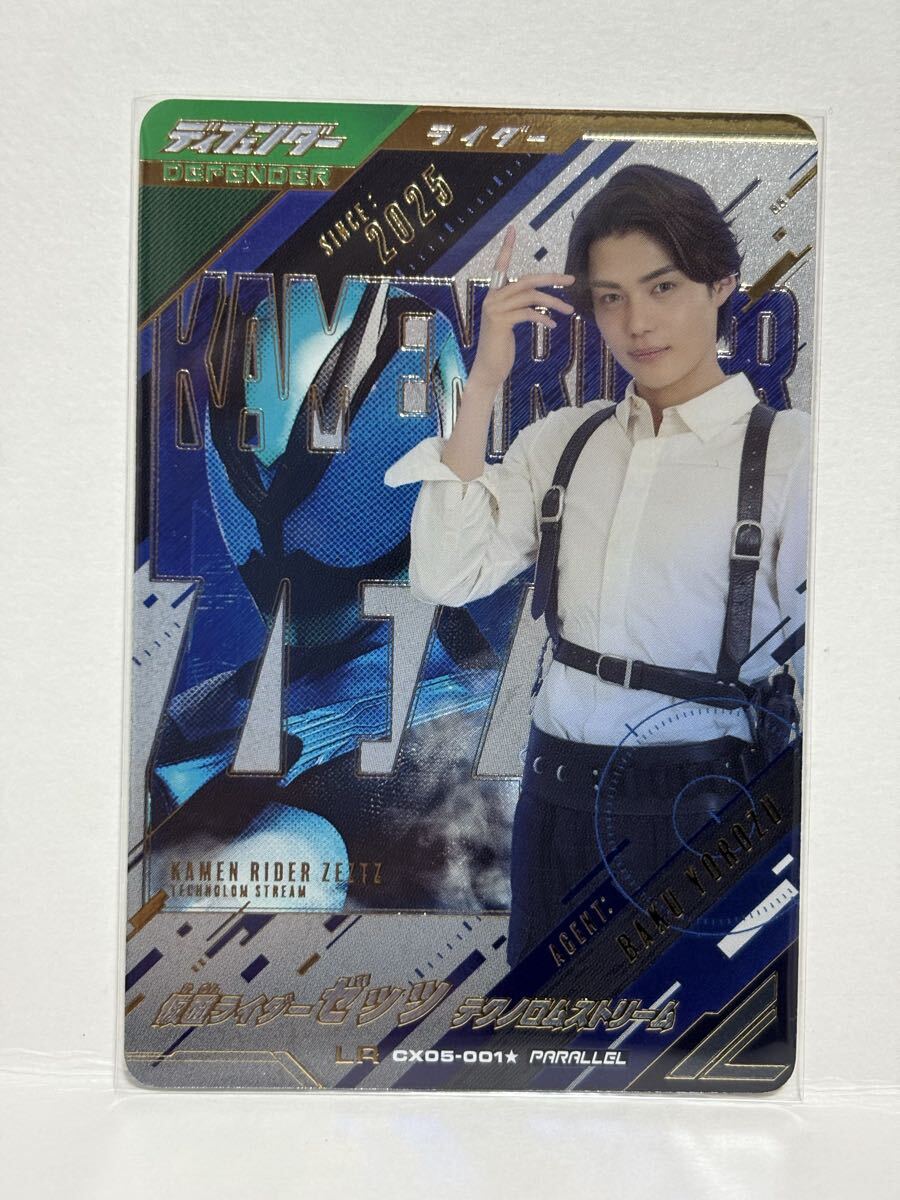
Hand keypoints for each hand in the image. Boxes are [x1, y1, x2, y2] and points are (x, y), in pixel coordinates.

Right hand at [468, 226, 574, 392]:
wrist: (488, 368)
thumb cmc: (501, 347)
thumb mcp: (510, 323)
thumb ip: (520, 307)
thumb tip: (539, 299)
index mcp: (494, 295)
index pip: (501, 266)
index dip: (506, 247)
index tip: (512, 229)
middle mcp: (492, 298)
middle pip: (527, 280)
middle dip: (552, 278)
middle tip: (571, 279)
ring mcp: (495, 309)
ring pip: (531, 296)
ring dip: (554, 302)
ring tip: (569, 310)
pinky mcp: (501, 321)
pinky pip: (528, 313)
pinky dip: (543, 317)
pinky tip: (552, 325)